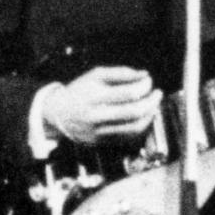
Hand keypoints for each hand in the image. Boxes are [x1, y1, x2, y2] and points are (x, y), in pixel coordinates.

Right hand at [39, 64, 158, 147]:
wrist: (57, 114)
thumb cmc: (79, 91)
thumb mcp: (95, 75)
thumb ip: (121, 73)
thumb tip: (144, 75)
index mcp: (94, 96)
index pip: (129, 93)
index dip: (145, 86)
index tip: (148, 80)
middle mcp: (97, 116)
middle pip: (135, 112)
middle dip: (152, 101)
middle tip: (157, 93)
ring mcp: (100, 131)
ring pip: (135, 127)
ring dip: (150, 115)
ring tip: (153, 105)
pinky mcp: (103, 141)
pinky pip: (129, 136)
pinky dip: (141, 126)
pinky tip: (144, 116)